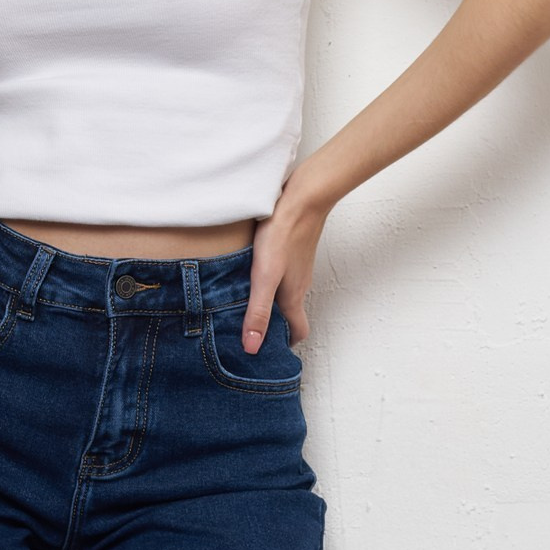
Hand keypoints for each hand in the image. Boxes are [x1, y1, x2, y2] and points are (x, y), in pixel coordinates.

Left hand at [240, 171, 330, 351]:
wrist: (303, 198)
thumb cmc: (283, 235)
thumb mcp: (264, 277)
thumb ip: (258, 312)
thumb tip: (253, 348)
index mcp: (293, 297)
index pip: (298, 331)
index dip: (286, 344)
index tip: (269, 351)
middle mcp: (299, 285)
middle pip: (291, 315)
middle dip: (275, 327)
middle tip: (252, 331)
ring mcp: (298, 268)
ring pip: (287, 294)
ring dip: (271, 304)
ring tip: (246, 305)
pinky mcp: (293, 251)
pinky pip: (284, 275)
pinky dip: (271, 283)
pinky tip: (252, 274)